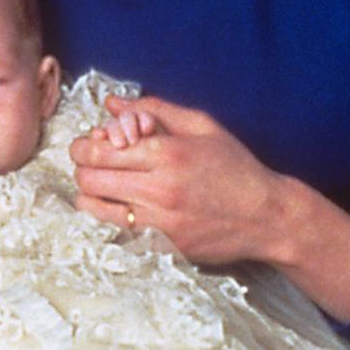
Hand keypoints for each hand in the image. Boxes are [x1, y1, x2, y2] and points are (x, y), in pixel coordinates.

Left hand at [71, 94, 280, 263]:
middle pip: (90, 177)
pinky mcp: (163, 246)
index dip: (84, 145)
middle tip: (91, 163)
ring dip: (90, 193)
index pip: (100, 149)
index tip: (89, 143)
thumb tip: (113, 104)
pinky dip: (109, 217)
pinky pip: (116, 230)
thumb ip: (154, 109)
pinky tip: (121, 206)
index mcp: (169, 153)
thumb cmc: (235, 165)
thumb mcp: (201, 125)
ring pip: (95, 207)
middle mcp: (160, 188)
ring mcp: (161, 221)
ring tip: (102, 185)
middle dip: (83, 166)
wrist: (266, 215)